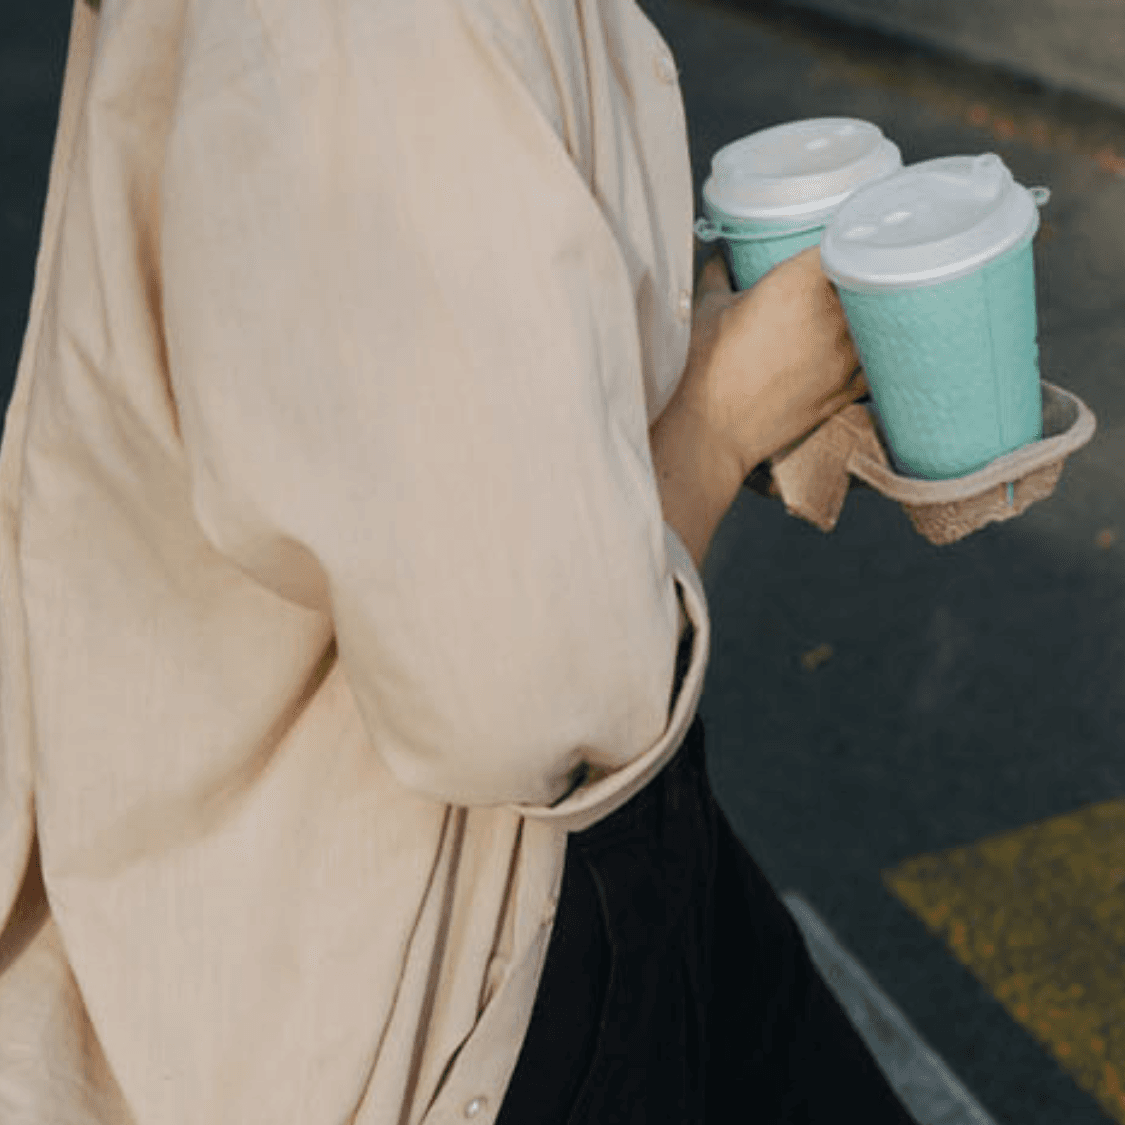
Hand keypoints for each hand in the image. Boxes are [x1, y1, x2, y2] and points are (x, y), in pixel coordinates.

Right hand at [679, 246, 865, 480]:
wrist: (714, 430)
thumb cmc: (706, 370)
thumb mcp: (707, 308)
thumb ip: (718, 271)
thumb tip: (718, 254)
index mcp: (799, 283)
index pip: (843, 239)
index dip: (843, 234)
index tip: (838, 236)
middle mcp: (833, 314)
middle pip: (870, 273)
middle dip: (859, 268)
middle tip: (847, 266)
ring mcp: (848, 353)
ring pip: (883, 314)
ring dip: (873, 306)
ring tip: (859, 303)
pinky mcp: (851, 387)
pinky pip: (881, 357)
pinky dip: (877, 347)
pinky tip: (866, 342)